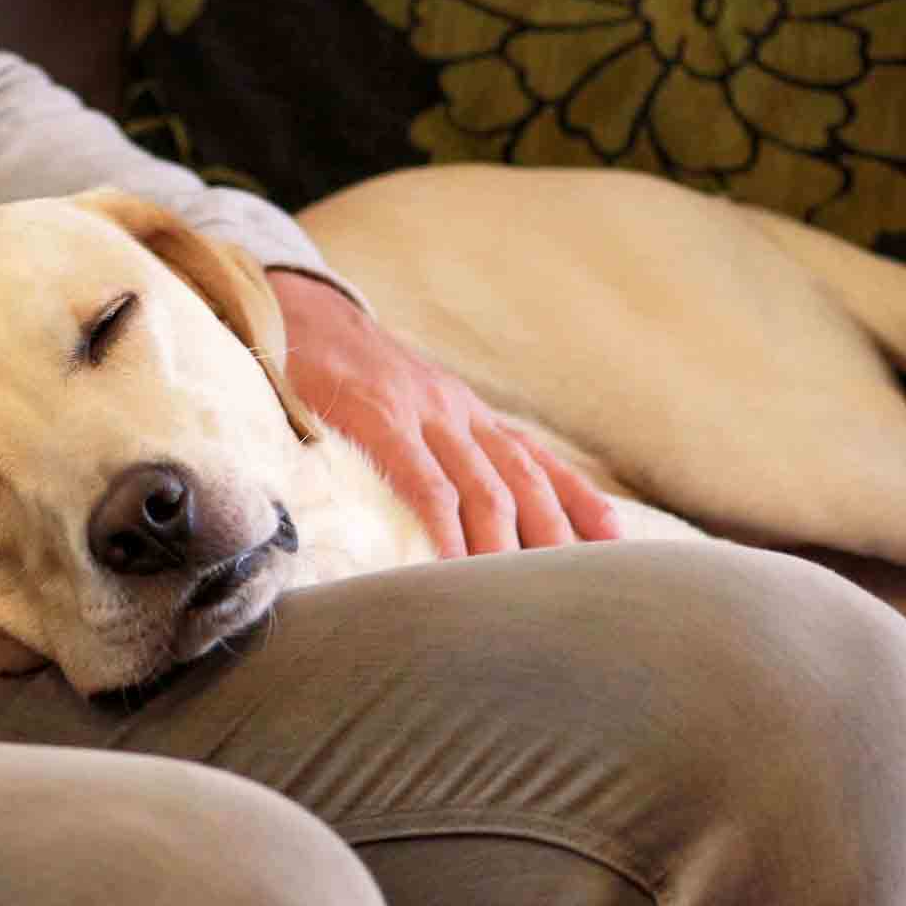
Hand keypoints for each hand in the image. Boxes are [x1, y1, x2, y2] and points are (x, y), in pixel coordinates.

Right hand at [267, 268, 621, 557]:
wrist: (293, 309)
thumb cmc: (337, 369)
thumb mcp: (397, 398)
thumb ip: (425, 441)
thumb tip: (443, 500)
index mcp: (461, 409)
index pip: (533, 456)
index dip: (576, 496)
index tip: (612, 538)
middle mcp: (455, 410)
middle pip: (523, 479)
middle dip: (554, 534)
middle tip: (574, 586)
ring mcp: (421, 412)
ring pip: (485, 486)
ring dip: (506, 545)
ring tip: (517, 597)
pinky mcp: (378, 418)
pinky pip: (424, 481)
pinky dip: (446, 527)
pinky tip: (455, 565)